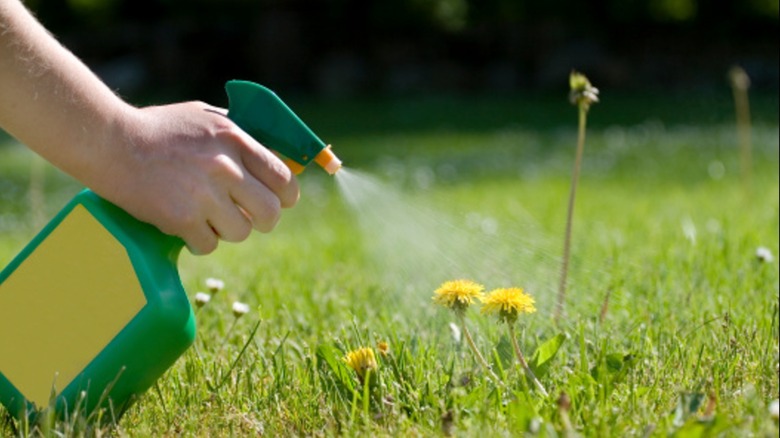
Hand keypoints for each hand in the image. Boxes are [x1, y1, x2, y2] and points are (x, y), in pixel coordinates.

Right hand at [95, 101, 299, 254]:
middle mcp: (225, 167)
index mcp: (235, 139)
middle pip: (270, 212)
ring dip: (227, 230)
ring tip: (208, 217)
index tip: (280, 202)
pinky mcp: (181, 218)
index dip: (286, 196)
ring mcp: (204, 194)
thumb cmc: (159, 129)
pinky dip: (199, 241)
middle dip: (263, 220)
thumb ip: (240, 136)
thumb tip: (275, 156)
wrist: (109, 142)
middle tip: (248, 218)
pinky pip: (209, 245)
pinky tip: (186, 225)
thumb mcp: (206, 118)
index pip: (283, 178)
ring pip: (241, 232)